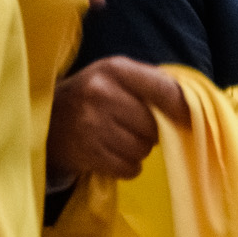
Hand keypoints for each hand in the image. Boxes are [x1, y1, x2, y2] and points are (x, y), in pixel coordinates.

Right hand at [46, 57, 188, 177]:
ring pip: (142, 149)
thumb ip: (152, 84)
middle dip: (151, 131)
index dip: (182, 107)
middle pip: (154, 125)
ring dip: (138, 150)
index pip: (164, 89)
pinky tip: (111, 153)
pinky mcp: (86, 153)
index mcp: (115, 68)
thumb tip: (193, 105)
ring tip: (119, 139)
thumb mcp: (117, 76)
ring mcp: (90, 124)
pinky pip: (128, 168)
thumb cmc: (93, 95)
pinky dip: (126, 166)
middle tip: (134, 127)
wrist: (45, 119)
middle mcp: (101, 93)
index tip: (187, 118)